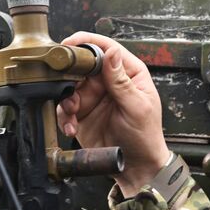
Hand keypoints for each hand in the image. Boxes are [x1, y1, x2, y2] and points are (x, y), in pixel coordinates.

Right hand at [57, 31, 170, 194]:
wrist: (136, 167)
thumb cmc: (145, 136)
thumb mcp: (137, 108)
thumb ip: (122, 81)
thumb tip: (112, 52)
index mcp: (128, 72)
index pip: (106, 48)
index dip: (86, 42)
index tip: (70, 44)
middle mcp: (109, 81)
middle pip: (82, 66)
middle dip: (70, 76)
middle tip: (68, 89)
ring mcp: (94, 97)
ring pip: (69, 87)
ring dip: (66, 101)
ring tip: (73, 113)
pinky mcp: (82, 113)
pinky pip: (64, 108)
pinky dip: (64, 118)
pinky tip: (72, 127)